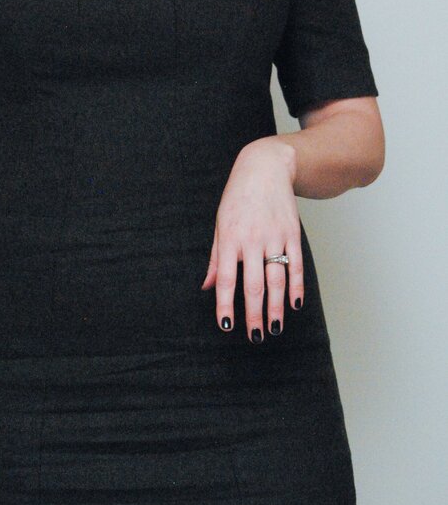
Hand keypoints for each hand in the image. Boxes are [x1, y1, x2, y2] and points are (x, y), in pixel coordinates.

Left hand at [201, 138, 303, 340]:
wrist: (265, 168)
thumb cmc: (237, 198)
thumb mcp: (220, 223)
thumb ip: (216, 258)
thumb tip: (208, 287)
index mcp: (230, 238)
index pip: (227, 279)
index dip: (226, 304)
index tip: (226, 325)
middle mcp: (253, 239)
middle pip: (254, 284)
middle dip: (254, 314)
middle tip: (255, 336)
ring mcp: (275, 237)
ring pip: (277, 279)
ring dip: (276, 307)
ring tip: (274, 328)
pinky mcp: (292, 233)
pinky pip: (296, 265)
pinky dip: (296, 287)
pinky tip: (294, 304)